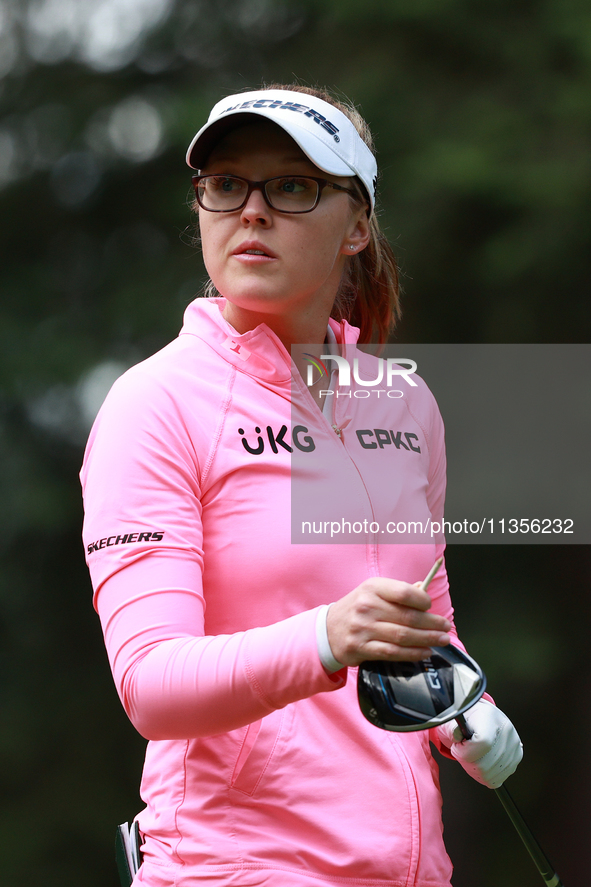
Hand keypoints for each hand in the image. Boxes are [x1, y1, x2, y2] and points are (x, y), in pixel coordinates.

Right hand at [326, 577, 451, 666]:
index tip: (431, 607)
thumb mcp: (373, 592)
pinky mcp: (362, 648)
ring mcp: (363, 628)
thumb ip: (398, 592)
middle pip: (408, 616)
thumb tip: (424, 591)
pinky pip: (393, 652)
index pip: (404, 592)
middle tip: (446, 627)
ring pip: (403, 636)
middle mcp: (367, 606)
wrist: (328, 630)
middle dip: (432, 623)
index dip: (423, 600)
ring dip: (427, 639)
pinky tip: (425, 652)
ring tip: (442, 640)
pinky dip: (412, 653)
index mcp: (372, 588)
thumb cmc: (357, 608)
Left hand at [436, 699, 522, 787]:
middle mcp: (506, 731)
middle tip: (462, 751)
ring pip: (489, 775)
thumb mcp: (455, 717)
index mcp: (491, 717)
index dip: (465, 751)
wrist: (482, 715)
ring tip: (471, 754)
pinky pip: (497, 779)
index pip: (483, 744)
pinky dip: (483, 775)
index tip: (458, 747)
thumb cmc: (468, 717)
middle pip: (485, 764)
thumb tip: (457, 737)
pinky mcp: (516, 758)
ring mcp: (514, 746)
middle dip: (466, 762)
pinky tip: (479, 761)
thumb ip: (453, 729)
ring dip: (473, 770)